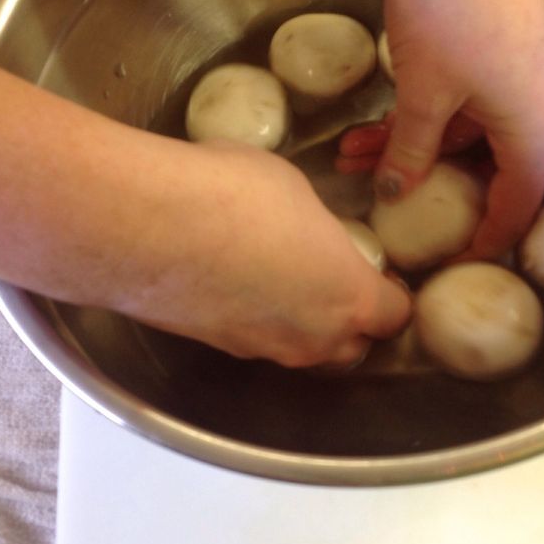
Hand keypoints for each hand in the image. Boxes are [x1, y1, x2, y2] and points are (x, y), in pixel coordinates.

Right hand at [110, 142, 411, 367]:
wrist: (148, 222)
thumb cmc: (234, 194)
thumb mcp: (296, 193)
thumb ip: (317, 230)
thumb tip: (307, 233)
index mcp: (350, 297)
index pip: (395, 317)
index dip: (393, 296)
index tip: (382, 277)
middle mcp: (312, 338)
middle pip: (351, 347)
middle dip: (350, 322)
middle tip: (331, 282)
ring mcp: (262, 349)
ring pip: (300, 350)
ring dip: (301, 327)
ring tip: (279, 282)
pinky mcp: (218, 348)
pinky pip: (254, 343)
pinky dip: (254, 322)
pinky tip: (235, 285)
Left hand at [377, 0, 543, 257]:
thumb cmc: (455, 10)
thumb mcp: (424, 92)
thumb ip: (410, 149)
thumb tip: (395, 192)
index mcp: (532, 134)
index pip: (515, 209)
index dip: (484, 243)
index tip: (450, 266)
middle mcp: (533, 114)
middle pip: (482, 173)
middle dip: (425, 189)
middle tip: (382, 208)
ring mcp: (515, 83)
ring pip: (460, 137)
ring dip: (408, 148)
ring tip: (351, 158)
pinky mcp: (495, 58)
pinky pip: (459, 106)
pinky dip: (419, 117)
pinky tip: (369, 126)